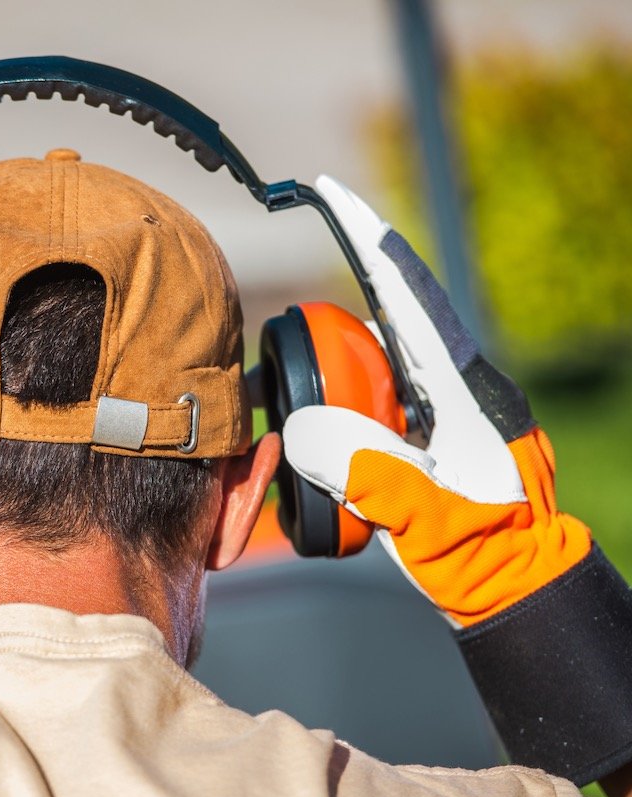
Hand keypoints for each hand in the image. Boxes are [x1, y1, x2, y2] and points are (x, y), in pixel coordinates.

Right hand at [281, 176, 590, 626]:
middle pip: (389, 325)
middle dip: (336, 328)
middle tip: (294, 357)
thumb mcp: (423, 516)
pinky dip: (352, 406)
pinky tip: (334, 437)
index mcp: (463, 391)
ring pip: (385, 365)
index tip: (333, 193)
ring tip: (307, 409)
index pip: (406, 298)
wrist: (517, 588)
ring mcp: (451, 409)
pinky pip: (385, 400)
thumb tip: (307, 427)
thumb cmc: (482, 556)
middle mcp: (459, 387)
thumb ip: (368, 471)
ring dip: (341, 376)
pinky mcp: (440, 433)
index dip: (369, 241)